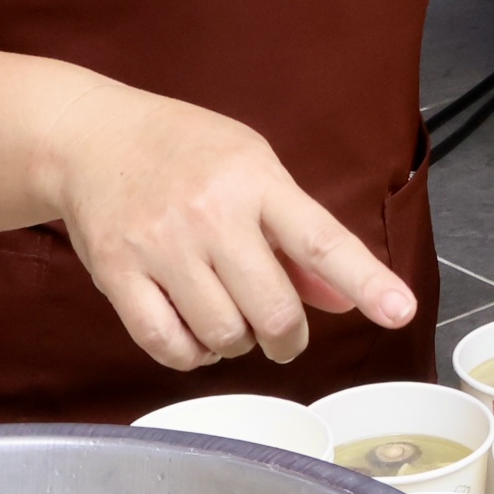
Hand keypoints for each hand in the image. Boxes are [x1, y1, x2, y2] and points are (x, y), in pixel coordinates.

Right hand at [50, 87, 418, 371]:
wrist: (91, 137)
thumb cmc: (183, 150)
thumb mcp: (252, 168)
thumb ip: (298, 236)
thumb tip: (345, 297)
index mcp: (255, 180)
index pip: (322, 241)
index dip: (368, 282)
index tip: (401, 312)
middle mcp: (211, 213)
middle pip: (273, 310)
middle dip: (287, 338)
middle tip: (282, 335)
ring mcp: (161, 246)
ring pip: (223, 335)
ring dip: (236, 344)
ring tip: (228, 318)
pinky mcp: (117, 275)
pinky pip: (167, 345)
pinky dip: (191, 356)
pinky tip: (194, 336)